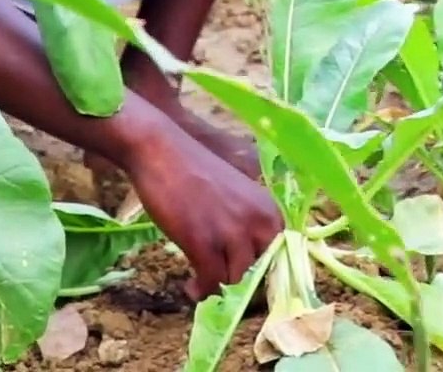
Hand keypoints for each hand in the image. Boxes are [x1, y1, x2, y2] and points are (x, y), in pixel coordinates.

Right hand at [124, 123, 281, 299]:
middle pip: (260, 273)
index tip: (246, 281)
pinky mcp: (203, 242)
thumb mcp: (236, 196)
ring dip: (219, 288)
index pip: (281, 256)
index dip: (263, 274)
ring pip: (236, 281)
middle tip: (222, 282)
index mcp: (269, 209)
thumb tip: (246, 261)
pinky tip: (191, 286)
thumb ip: (247, 224)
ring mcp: (231, 233)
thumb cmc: (195, 172)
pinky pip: (211, 282)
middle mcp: (258, 222)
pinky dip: (201, 290)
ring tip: (203, 284)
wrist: (162, 152)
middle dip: (242, 284)